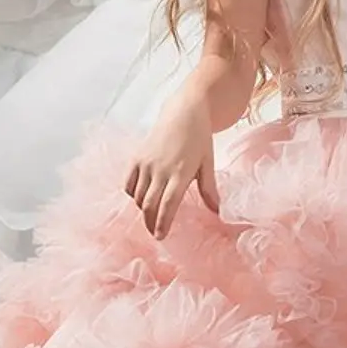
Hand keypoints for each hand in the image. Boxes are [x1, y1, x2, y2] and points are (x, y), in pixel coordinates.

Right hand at [125, 93, 219, 239]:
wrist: (185, 111)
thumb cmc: (199, 138)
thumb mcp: (208, 163)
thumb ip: (209, 188)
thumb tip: (217, 212)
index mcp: (180, 173)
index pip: (168, 204)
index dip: (163, 222)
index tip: (160, 237)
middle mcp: (160, 169)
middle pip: (150, 204)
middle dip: (150, 221)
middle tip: (155, 232)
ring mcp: (146, 163)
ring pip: (139, 196)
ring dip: (143, 209)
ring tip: (151, 216)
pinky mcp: (137, 156)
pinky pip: (129, 182)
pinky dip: (133, 193)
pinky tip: (141, 197)